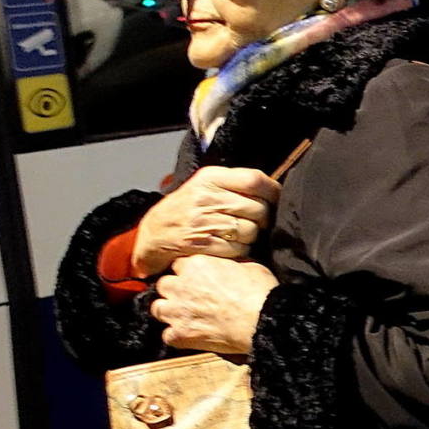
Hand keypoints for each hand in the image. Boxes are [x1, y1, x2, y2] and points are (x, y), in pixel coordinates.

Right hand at [132, 166, 280, 273]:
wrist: (153, 235)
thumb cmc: (185, 210)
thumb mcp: (204, 186)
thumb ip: (235, 184)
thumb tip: (274, 189)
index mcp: (209, 178)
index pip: (255, 180)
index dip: (273, 191)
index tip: (276, 199)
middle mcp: (206, 197)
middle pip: (259, 209)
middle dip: (262, 219)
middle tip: (251, 221)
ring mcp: (204, 222)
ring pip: (252, 231)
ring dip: (250, 236)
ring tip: (234, 233)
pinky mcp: (203, 244)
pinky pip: (239, 249)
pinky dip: (239, 250)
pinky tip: (226, 245)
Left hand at [150, 255, 277, 355]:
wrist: (263, 320)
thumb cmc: (261, 293)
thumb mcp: (249, 266)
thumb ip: (229, 265)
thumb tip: (229, 268)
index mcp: (197, 265)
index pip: (178, 265)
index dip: (188, 274)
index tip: (196, 281)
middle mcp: (181, 285)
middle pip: (164, 285)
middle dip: (174, 291)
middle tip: (190, 299)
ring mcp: (177, 311)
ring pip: (158, 309)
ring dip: (169, 312)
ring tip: (185, 317)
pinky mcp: (180, 334)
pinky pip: (168, 336)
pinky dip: (178, 337)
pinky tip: (191, 336)